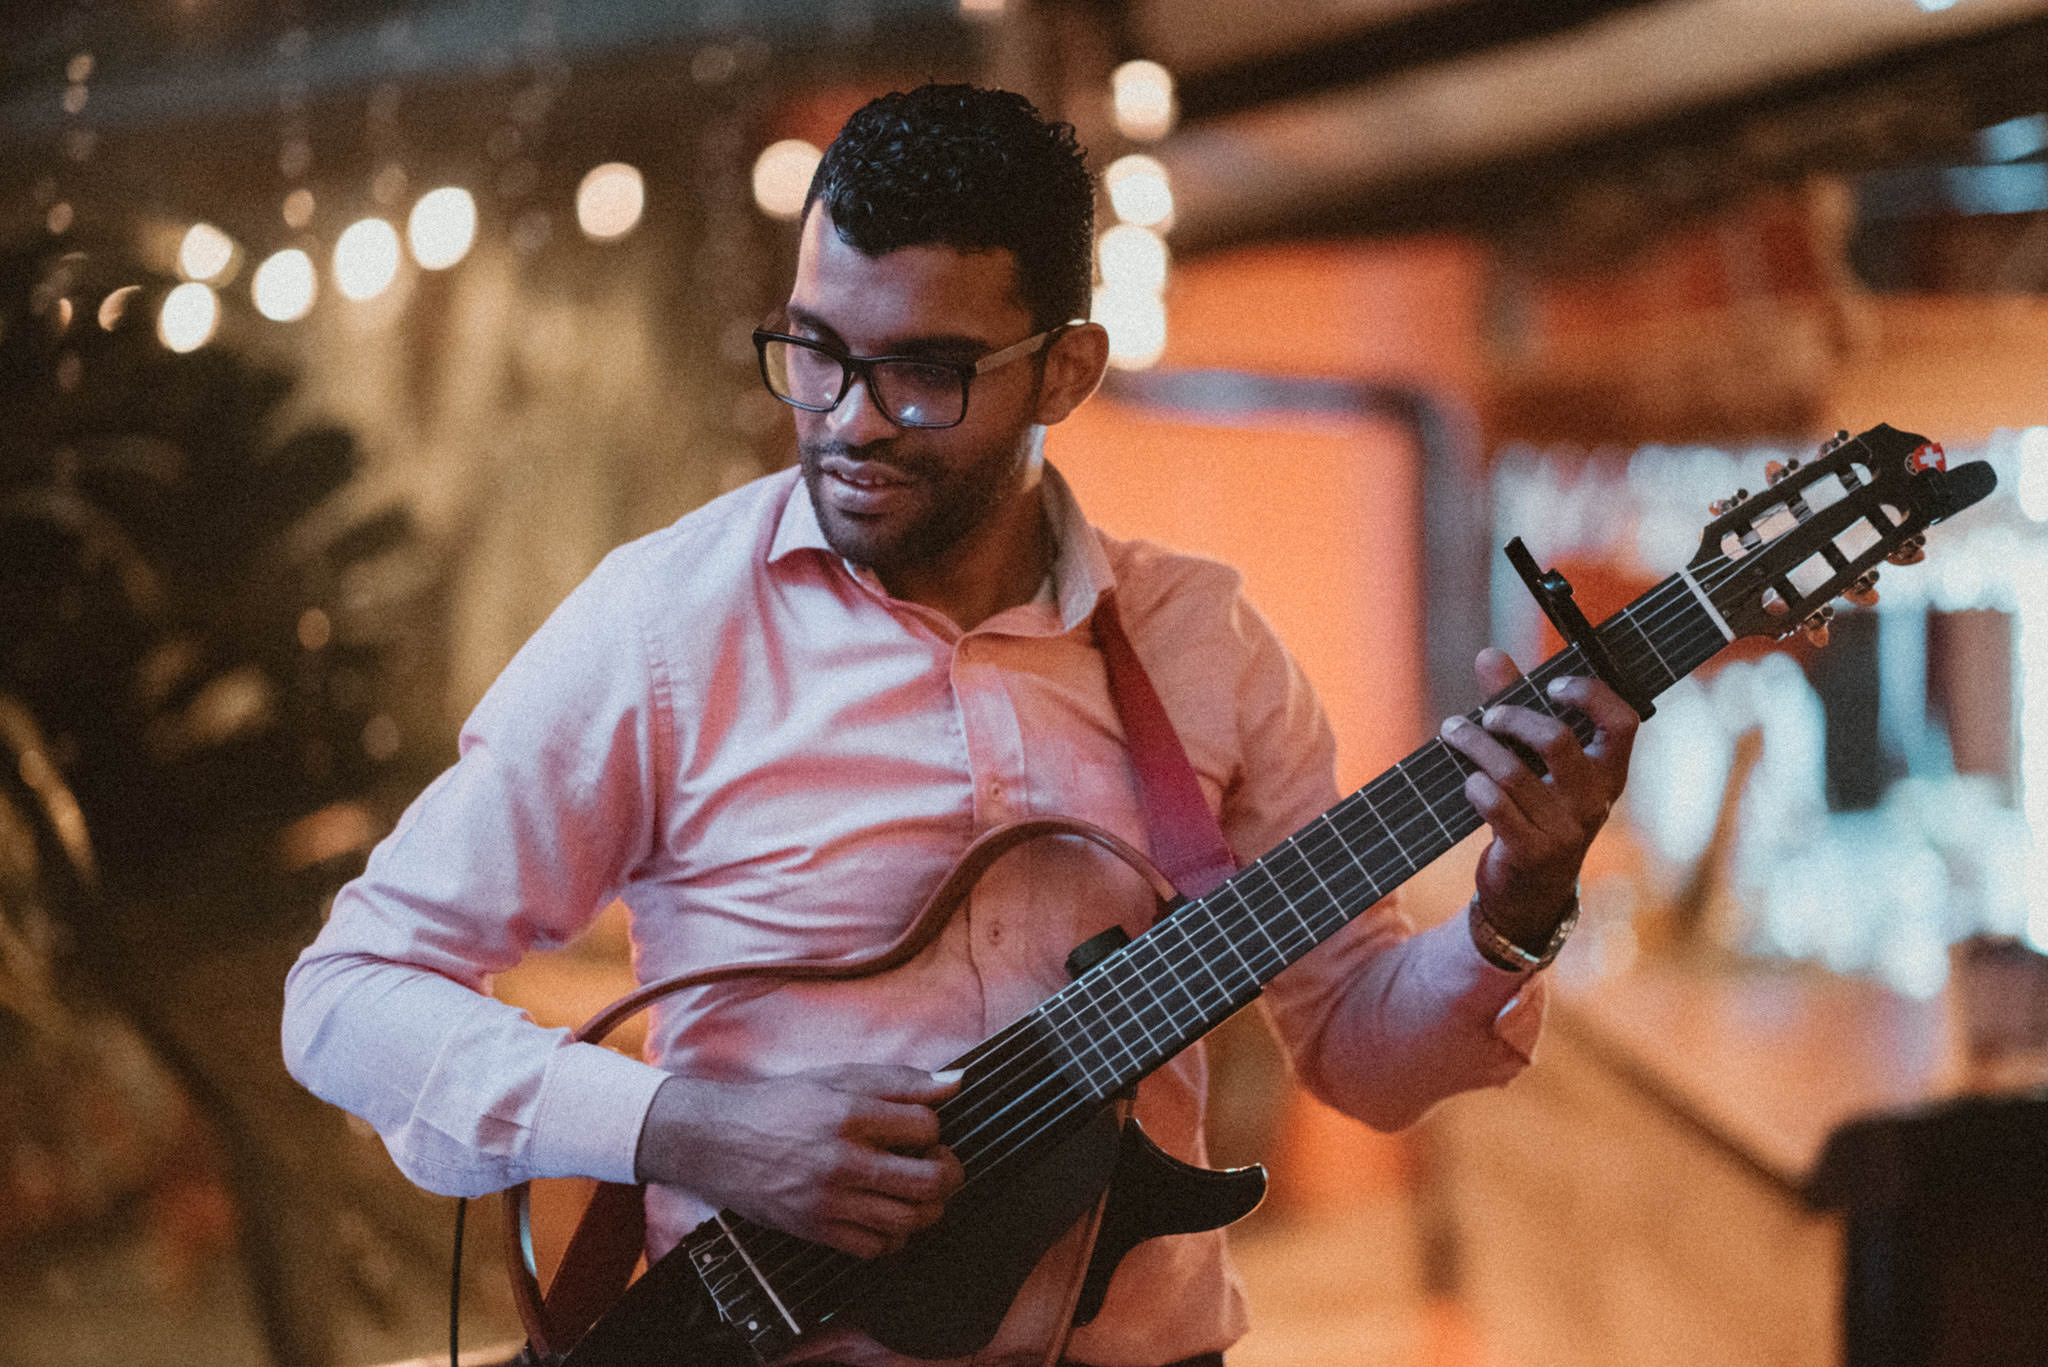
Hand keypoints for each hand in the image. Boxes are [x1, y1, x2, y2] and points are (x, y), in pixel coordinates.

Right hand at [634, 1063, 963, 1257]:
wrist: (717, 1142)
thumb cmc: (782, 1105)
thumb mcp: (838, 1077)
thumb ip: (900, 1080)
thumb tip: (956, 1082)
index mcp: (849, 1114)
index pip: (926, 1127)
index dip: (933, 1127)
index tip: (920, 1128)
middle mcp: (842, 1161)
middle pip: (930, 1182)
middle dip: (949, 1173)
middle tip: (939, 1164)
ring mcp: (829, 1201)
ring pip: (909, 1220)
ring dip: (926, 1206)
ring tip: (915, 1189)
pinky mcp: (816, 1230)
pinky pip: (876, 1248)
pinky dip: (893, 1235)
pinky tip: (886, 1213)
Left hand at [1438, 647, 1638, 948]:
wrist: (1529, 890)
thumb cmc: (1534, 808)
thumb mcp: (1534, 760)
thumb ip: (1514, 705)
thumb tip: (1489, 654)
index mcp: (1608, 772)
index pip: (1623, 722)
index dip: (1590, 694)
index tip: (1552, 684)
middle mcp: (1595, 800)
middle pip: (1555, 739)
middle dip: (1511, 717)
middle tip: (1488, 714)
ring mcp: (1565, 829)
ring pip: (1511, 771)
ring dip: (1474, 745)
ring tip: (1454, 731)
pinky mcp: (1531, 852)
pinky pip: (1494, 805)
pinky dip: (1473, 785)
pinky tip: (1467, 779)